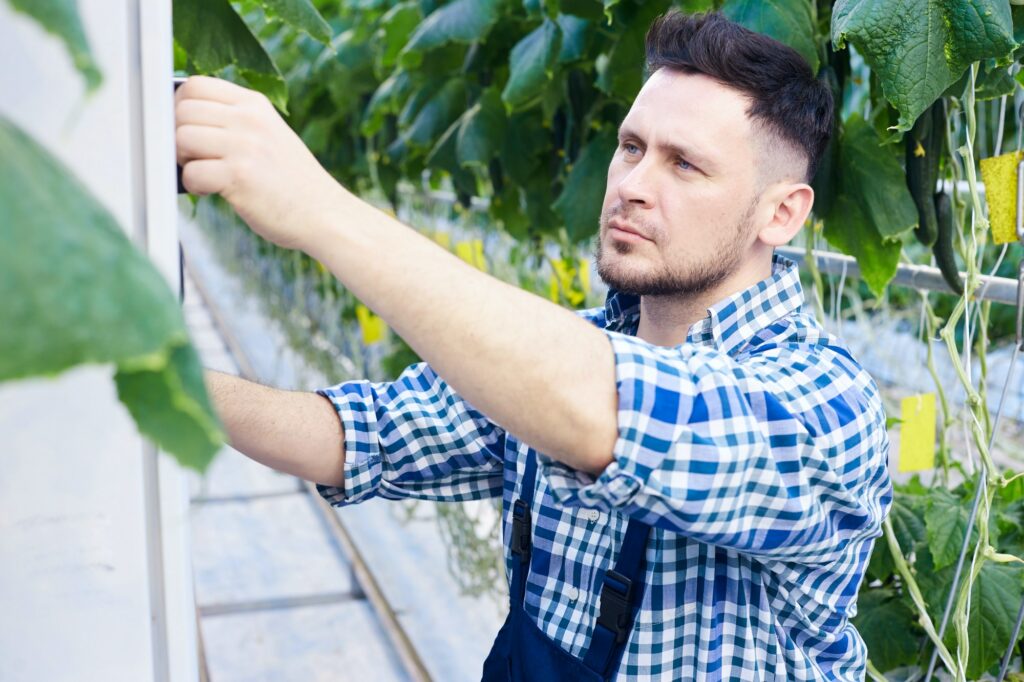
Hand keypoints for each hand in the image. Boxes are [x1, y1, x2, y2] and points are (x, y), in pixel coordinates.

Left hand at [174, 75, 342, 250]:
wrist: (324, 214)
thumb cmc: (292, 181)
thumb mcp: (269, 135)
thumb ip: (233, 122)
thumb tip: (180, 120)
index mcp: (254, 104)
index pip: (195, 85)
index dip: (181, 108)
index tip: (191, 130)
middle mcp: (249, 119)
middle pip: (182, 111)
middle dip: (178, 136)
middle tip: (196, 158)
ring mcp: (245, 146)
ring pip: (181, 138)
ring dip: (184, 161)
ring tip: (205, 174)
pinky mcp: (239, 176)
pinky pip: (191, 172)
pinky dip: (194, 186)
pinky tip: (211, 191)